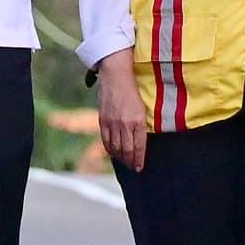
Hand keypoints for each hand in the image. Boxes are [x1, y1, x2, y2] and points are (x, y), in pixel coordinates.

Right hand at [94, 55, 148, 173]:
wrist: (116, 76)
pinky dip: (109, 148)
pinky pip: (105, 140)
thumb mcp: (142, 108)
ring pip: (115, 147)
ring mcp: (112, 123)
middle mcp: (124, 125)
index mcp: (137, 122)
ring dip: (120, 158)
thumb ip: (140, 125)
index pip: (138, 147)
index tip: (139, 168)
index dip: (138, 160)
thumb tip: (140, 140)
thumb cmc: (133, 90)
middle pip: (126, 150)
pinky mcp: (103, 120)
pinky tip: (112, 152)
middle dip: (130, 162)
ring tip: (123, 162)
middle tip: (132, 167)